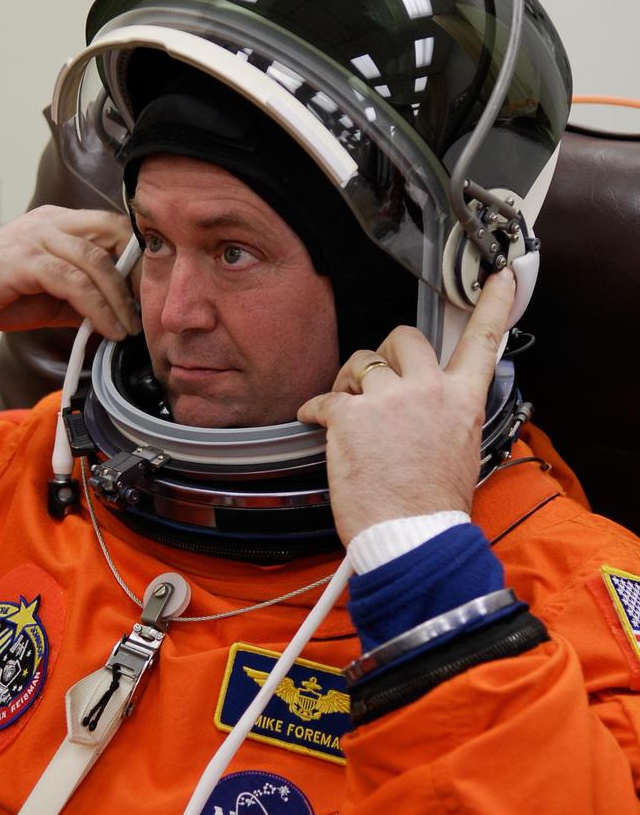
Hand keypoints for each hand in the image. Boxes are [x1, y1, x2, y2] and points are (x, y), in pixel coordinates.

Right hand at [0, 206, 141, 339]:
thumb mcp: (51, 296)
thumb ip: (85, 298)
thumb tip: (123, 317)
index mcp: (59, 222)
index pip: (114, 227)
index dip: (137, 258)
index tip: (149, 294)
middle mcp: (51, 221)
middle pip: (113, 232)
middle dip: (136, 273)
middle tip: (146, 309)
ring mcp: (36, 237)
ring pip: (96, 260)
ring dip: (120, 299)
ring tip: (128, 329)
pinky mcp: (24, 260)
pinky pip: (73, 281)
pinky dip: (97, 308)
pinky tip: (107, 329)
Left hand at [297, 268, 516, 543]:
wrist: (412, 539)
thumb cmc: (433, 507)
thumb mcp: (460, 452)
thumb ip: (445, 416)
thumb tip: (428, 409)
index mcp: (462, 401)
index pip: (483, 341)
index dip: (494, 304)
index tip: (500, 276)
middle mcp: (429, 390)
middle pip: (405, 338)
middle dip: (386, 355)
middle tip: (374, 385)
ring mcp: (390, 400)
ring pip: (362, 363)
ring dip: (350, 382)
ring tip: (349, 413)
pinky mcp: (351, 416)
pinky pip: (325, 398)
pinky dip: (315, 409)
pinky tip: (314, 421)